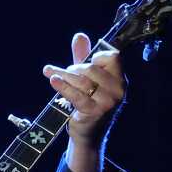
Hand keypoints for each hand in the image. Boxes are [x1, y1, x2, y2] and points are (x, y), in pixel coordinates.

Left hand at [43, 32, 125, 149]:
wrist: (88, 135)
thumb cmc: (88, 104)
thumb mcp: (87, 79)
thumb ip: (83, 57)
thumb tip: (79, 36)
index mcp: (119, 79)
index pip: (113, 56)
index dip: (96, 56)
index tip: (84, 63)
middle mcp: (118, 90)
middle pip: (91, 68)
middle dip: (73, 68)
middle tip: (62, 72)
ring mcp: (108, 102)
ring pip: (82, 80)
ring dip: (63, 75)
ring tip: (51, 74)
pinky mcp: (94, 112)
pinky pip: (76, 95)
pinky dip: (62, 86)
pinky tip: (53, 80)